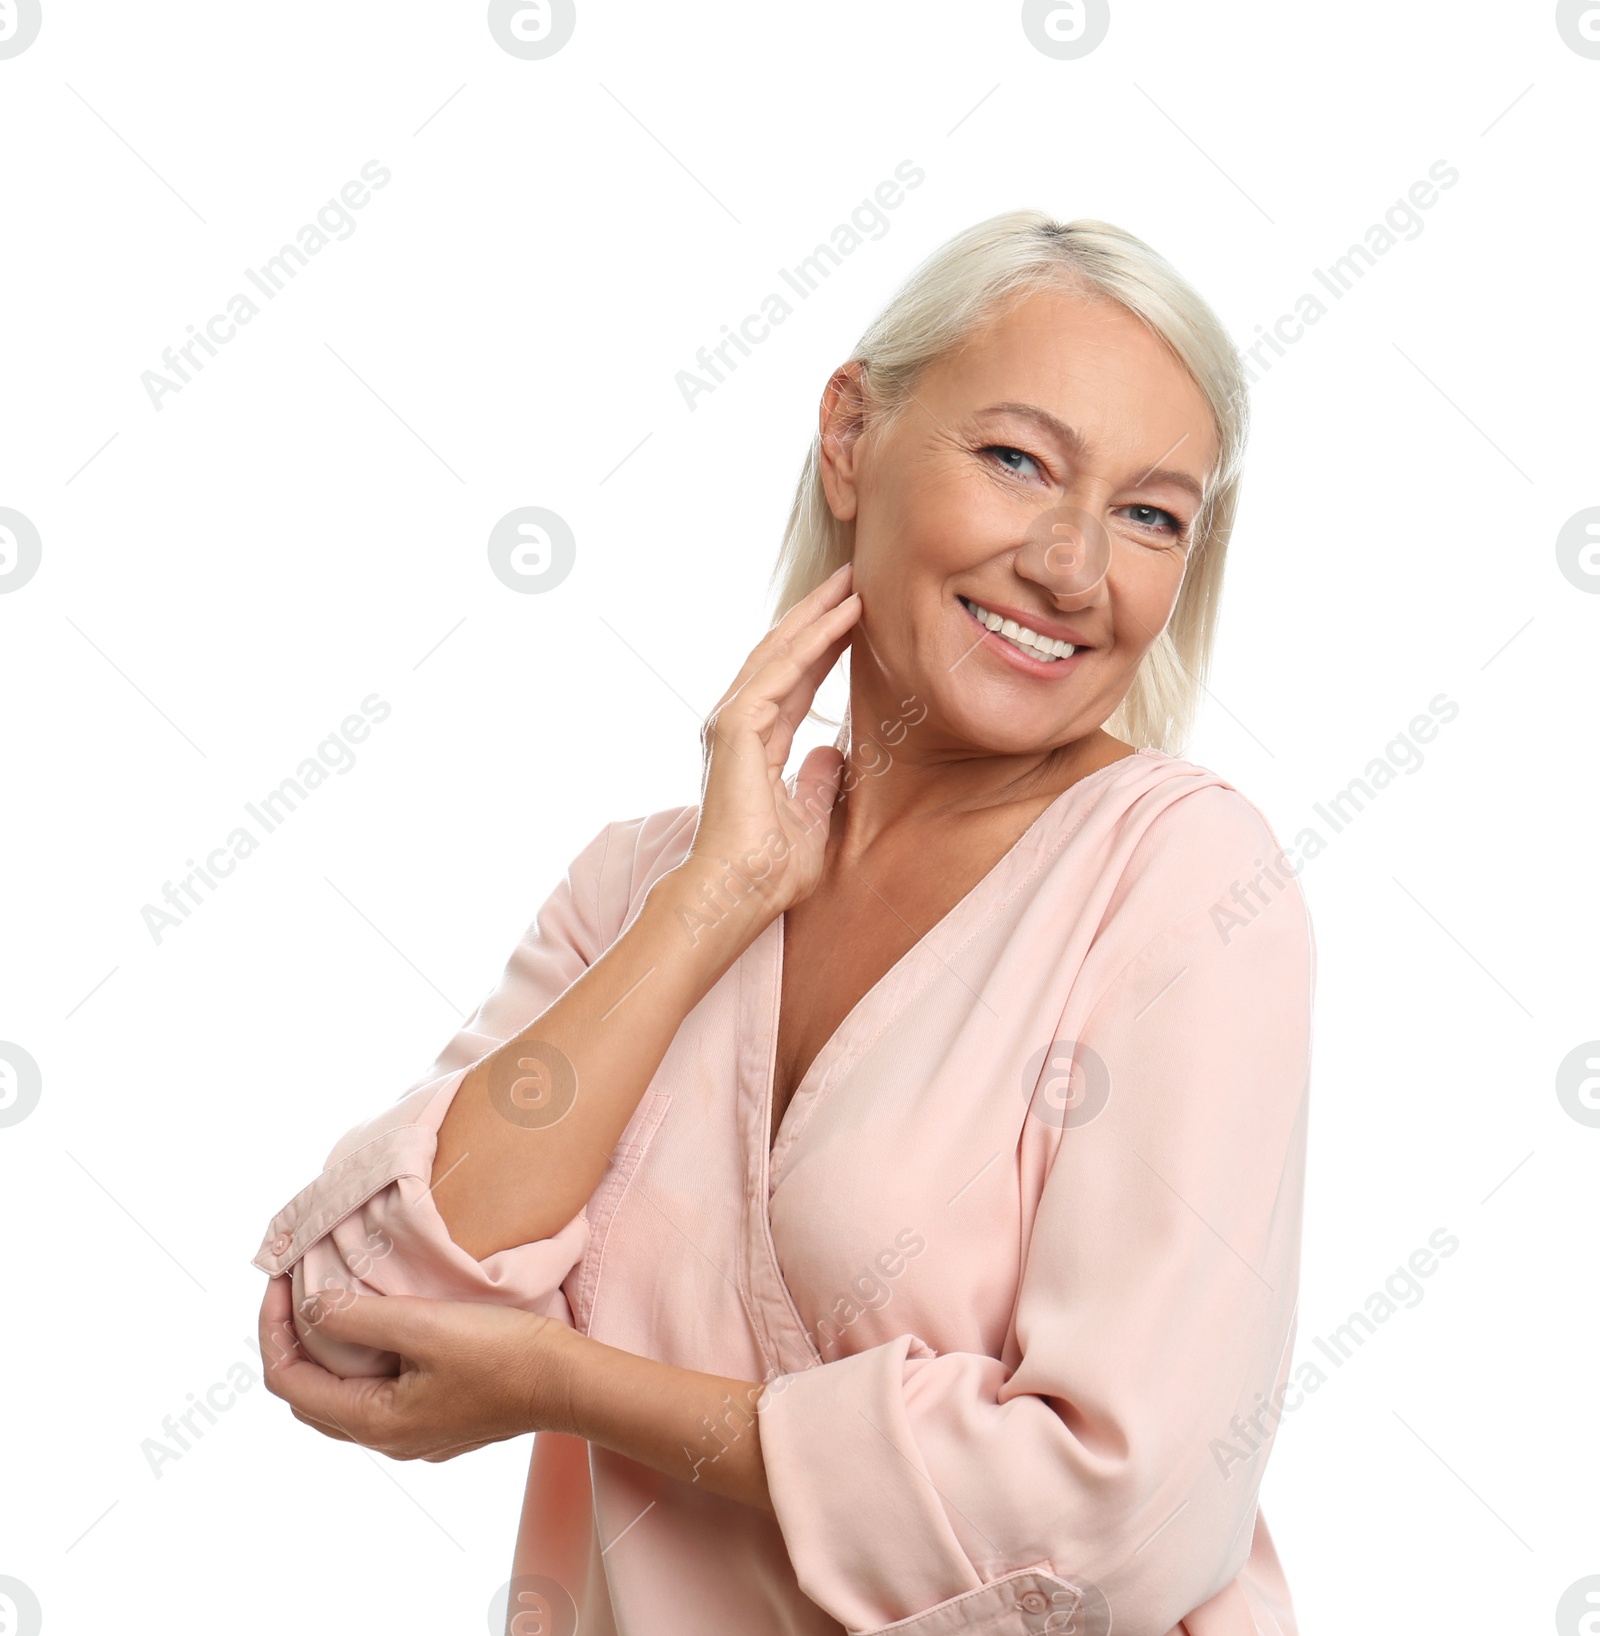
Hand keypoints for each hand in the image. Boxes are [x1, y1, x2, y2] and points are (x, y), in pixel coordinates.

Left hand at [257, 1274, 569, 1461]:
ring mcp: (413, 1434)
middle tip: (293, 1289)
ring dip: (325, 1354)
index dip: (273, 1329)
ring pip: (343, 1397)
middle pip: (309, 1395)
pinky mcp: (437, 1421)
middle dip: (291, 1341)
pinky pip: (377, 1396)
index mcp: (373, 1421)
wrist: (566, 1383)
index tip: (279, 1280)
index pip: (289, 1381)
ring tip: (328, 1303)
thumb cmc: (503, 1354)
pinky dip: (359, 1362)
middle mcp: (386, 1439)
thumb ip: (360, 1317)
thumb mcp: (425, 1325)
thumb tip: (308, 1306)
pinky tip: (379, 1328)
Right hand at [686, 560, 860, 915]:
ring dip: (818, 614)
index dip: (825, 648)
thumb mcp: (809, 818)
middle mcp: (737, 725)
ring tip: (853, 581)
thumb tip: (833, 753)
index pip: (795, 683)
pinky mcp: (735, 725)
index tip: (856, 618)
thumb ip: (818, 781)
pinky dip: (814, 640)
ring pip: (781, 651)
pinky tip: (844, 615)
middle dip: (819, 616)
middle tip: (853, 578)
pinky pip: (781, 670)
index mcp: (754, 745)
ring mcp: (732, 721)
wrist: (738, 894)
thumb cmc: (769, 872)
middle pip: (783, 655)